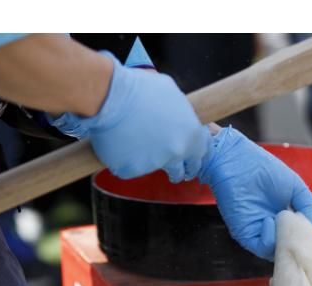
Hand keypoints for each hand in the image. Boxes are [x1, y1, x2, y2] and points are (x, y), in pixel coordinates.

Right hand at [49, 53, 210, 181]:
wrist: (110, 96)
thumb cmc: (141, 89)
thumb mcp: (172, 94)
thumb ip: (181, 113)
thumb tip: (179, 117)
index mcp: (192, 135)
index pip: (201, 154)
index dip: (194, 157)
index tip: (190, 161)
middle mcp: (177, 153)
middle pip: (182, 170)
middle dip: (179, 171)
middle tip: (172, 169)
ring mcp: (155, 164)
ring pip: (156, 169)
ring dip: (152, 163)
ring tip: (141, 150)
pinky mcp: (132, 170)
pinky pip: (131, 169)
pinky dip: (127, 161)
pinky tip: (121, 145)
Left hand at [198, 127, 311, 259]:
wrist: (237, 161)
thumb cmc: (265, 169)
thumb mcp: (297, 188)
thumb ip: (309, 208)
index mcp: (285, 218)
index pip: (299, 238)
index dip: (309, 239)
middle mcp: (273, 228)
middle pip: (290, 249)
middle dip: (299, 245)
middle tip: (305, 234)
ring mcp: (260, 233)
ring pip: (277, 252)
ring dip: (284, 241)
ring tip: (285, 220)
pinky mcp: (245, 235)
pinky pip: (262, 247)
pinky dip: (270, 238)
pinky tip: (271, 220)